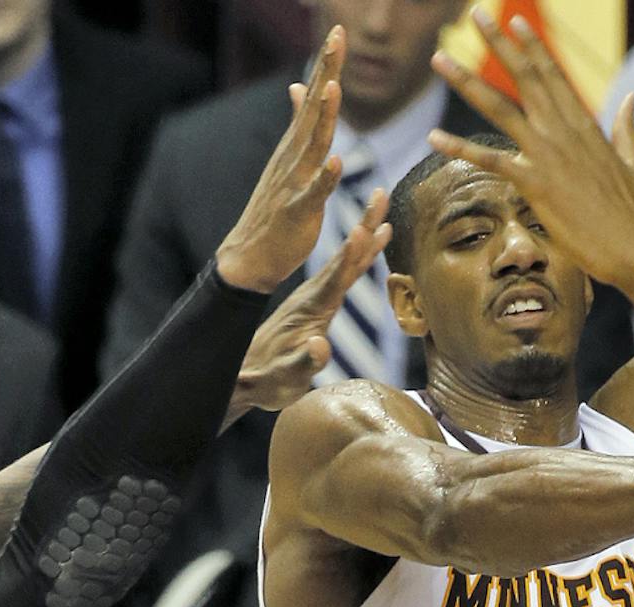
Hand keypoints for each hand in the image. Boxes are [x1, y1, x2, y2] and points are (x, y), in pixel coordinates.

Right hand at [216, 29, 347, 293]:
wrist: (250, 255)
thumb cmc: (275, 210)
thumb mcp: (289, 161)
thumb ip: (298, 124)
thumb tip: (298, 86)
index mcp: (296, 145)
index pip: (313, 98)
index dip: (326, 65)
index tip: (338, 32)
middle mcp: (293, 157)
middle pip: (313, 108)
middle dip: (326, 72)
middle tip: (337, 36)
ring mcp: (294, 183)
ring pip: (312, 144)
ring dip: (323, 116)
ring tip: (333, 88)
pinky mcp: (297, 212)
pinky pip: (314, 193)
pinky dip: (325, 177)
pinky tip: (336, 161)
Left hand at [227, 188, 391, 420]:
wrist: (250, 376)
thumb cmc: (269, 382)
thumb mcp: (287, 378)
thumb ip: (304, 363)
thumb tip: (320, 347)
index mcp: (310, 311)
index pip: (333, 280)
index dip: (348, 257)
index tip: (361, 230)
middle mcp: (314, 298)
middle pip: (344, 259)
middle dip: (364, 228)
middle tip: (381, 196)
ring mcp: (315, 299)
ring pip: (345, 261)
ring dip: (365, 234)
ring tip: (383, 208)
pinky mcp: (318, 303)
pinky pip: (343, 273)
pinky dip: (358, 255)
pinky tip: (368, 241)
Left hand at [430, 19, 633, 293]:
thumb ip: (627, 128)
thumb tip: (630, 98)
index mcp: (584, 126)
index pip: (553, 76)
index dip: (532, 47)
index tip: (514, 22)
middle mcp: (562, 131)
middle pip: (524, 77)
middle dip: (497, 43)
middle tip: (475, 14)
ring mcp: (547, 155)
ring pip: (499, 108)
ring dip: (466, 81)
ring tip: (439, 58)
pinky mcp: (534, 183)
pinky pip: (489, 161)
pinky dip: (459, 148)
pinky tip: (432, 137)